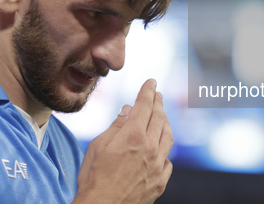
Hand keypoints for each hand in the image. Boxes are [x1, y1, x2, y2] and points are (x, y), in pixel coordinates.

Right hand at [73, 79, 173, 203]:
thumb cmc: (94, 179)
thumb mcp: (98, 146)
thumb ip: (116, 126)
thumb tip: (128, 109)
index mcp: (133, 136)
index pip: (144, 105)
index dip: (148, 91)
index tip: (151, 82)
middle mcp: (150, 148)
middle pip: (159, 118)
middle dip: (158, 103)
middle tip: (157, 95)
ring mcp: (158, 165)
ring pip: (168, 137)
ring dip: (166, 123)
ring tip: (162, 116)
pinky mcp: (160, 181)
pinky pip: (168, 160)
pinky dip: (164, 150)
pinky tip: (160, 148)